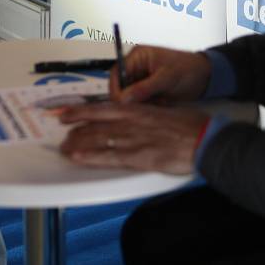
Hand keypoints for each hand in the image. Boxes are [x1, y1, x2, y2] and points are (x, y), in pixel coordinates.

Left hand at [58, 103, 209, 174]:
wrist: (203, 138)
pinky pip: (109, 156)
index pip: (100, 107)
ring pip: (97, 139)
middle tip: (61, 135)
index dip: (79, 111)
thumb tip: (134, 116)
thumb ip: (144, 113)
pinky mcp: (139, 156)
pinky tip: (78, 158)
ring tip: (64, 148)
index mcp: (136, 108)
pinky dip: (90, 156)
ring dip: (77, 144)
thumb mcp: (162, 111)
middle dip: (74, 130)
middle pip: (94, 123)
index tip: (63, 113)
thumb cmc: (188, 125)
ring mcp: (133, 138)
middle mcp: (130, 121)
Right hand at [110, 46, 210, 103]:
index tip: (121, 103)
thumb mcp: (166, 77)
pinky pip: (141, 102)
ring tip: (159, 101)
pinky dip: (149, 106)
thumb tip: (124, 98)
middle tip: (147, 104)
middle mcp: (137, 68)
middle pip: (121, 87)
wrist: (205, 76)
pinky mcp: (149, 91)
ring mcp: (142, 80)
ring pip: (130, 97)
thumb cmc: (188, 68)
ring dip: (142, 103)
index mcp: (138, 57)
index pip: (117, 73)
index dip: (117, 89)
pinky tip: (162, 102)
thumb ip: (144, 88)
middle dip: (131, 98)